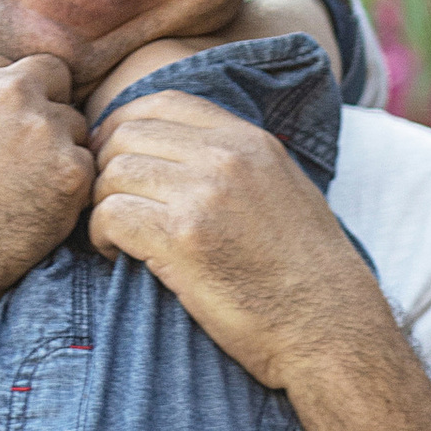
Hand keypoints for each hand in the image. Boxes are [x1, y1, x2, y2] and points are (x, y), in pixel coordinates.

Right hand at [0, 52, 90, 317]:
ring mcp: (44, 131)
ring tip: (33, 192)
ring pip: (76, 126)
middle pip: (53, 79)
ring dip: (62, 152)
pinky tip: (46, 215)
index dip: (2, 101)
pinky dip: (74, 191)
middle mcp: (7, 91)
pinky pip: (90, 170)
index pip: (5, 68)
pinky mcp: (70, 174)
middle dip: (45, 107)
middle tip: (27, 155)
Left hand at [87, 83, 373, 393]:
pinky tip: (117, 255)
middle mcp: (227, 157)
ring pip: (113, 173)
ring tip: (117, 236)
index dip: (124, 126)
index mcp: (251, 141)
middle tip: (111, 205)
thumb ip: (239, 164)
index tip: (118, 162)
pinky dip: (101, 235)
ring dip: (102, 205)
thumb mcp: (285, 193)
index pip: (163, 102)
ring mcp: (204, 195)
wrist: (329, 329)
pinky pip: (110, 214)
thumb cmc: (308, 275)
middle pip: (127, 134)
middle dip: (106, 169)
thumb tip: (186, 153)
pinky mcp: (182, 239)